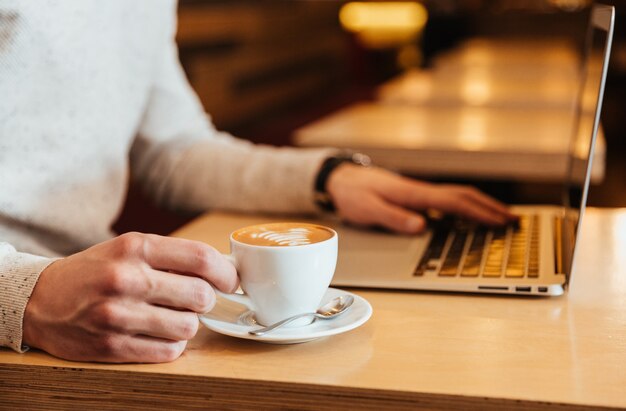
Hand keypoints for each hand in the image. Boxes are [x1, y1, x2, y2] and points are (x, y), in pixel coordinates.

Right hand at [23, 232, 237, 362]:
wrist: (41, 300)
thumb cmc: (96, 271)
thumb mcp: (129, 248)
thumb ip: (173, 256)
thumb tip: (223, 270)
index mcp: (135, 247)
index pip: (200, 258)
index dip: (226, 272)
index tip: (231, 281)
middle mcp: (127, 279)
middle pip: (200, 295)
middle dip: (205, 300)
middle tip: (194, 299)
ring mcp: (118, 315)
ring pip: (188, 326)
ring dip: (188, 324)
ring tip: (172, 316)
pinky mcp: (112, 346)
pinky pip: (169, 351)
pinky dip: (172, 344)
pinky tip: (158, 334)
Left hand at [326, 164, 516, 233]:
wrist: (341, 178)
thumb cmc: (353, 194)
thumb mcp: (367, 210)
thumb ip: (392, 218)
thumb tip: (421, 225)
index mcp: (412, 194)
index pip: (453, 202)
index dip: (478, 212)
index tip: (500, 222)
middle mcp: (420, 190)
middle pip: (462, 195)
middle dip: (489, 207)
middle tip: (514, 220)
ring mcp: (419, 192)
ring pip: (457, 195)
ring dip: (481, 205)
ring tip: (501, 217)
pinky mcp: (415, 195)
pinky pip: (446, 200)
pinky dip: (465, 206)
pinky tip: (470, 215)